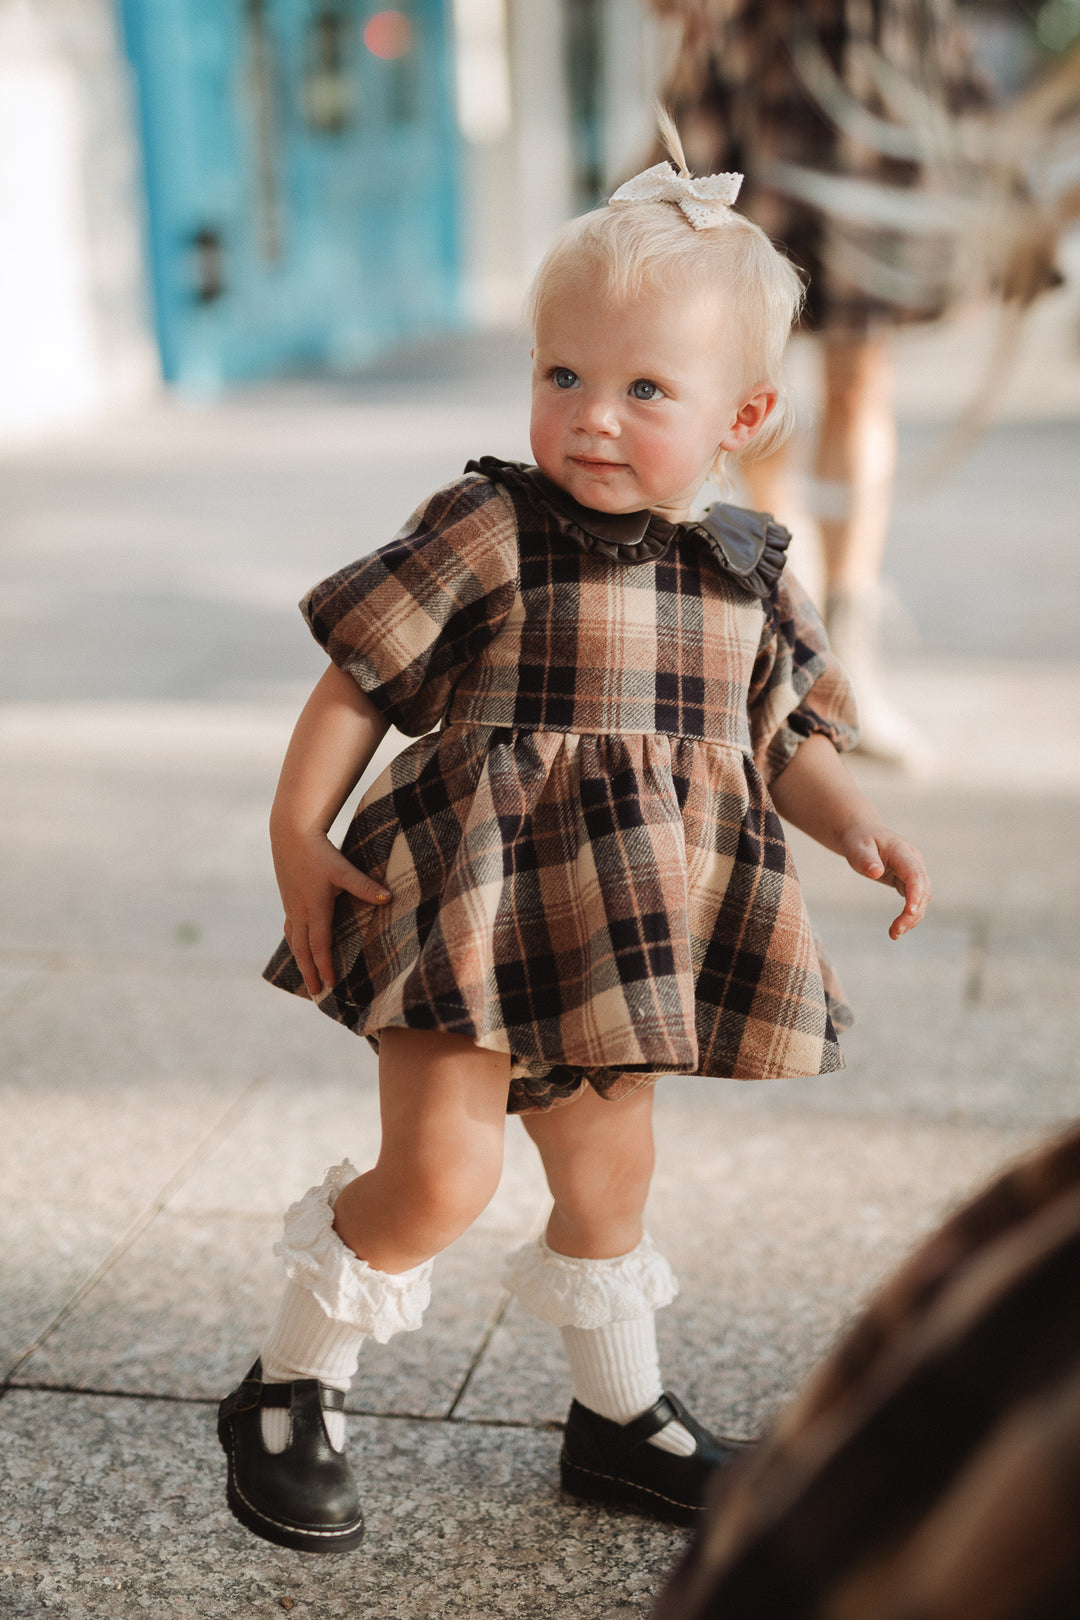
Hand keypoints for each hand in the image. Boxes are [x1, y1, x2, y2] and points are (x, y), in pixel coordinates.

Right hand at [273, 829, 390, 996]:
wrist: (290, 833)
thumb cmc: (319, 852)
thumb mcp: (344, 870)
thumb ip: (365, 886)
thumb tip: (388, 897)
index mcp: (314, 909)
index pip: (319, 946)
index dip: (324, 966)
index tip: (330, 984)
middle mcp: (300, 911)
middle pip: (302, 950)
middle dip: (309, 972)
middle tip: (315, 992)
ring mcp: (291, 905)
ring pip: (293, 940)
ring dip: (300, 959)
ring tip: (305, 974)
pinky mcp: (288, 897)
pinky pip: (290, 927)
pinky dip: (294, 941)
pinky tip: (297, 943)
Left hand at [840, 823, 930, 940]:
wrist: (864, 834)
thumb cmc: (859, 840)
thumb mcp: (857, 847)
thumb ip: (865, 859)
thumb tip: (875, 872)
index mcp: (903, 852)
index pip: (915, 874)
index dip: (915, 894)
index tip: (909, 912)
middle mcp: (914, 862)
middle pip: (923, 890)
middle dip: (913, 913)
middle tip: (895, 932)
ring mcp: (915, 871)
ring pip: (922, 899)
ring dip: (912, 918)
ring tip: (894, 934)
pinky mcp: (910, 881)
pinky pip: (915, 900)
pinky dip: (909, 915)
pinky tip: (897, 929)